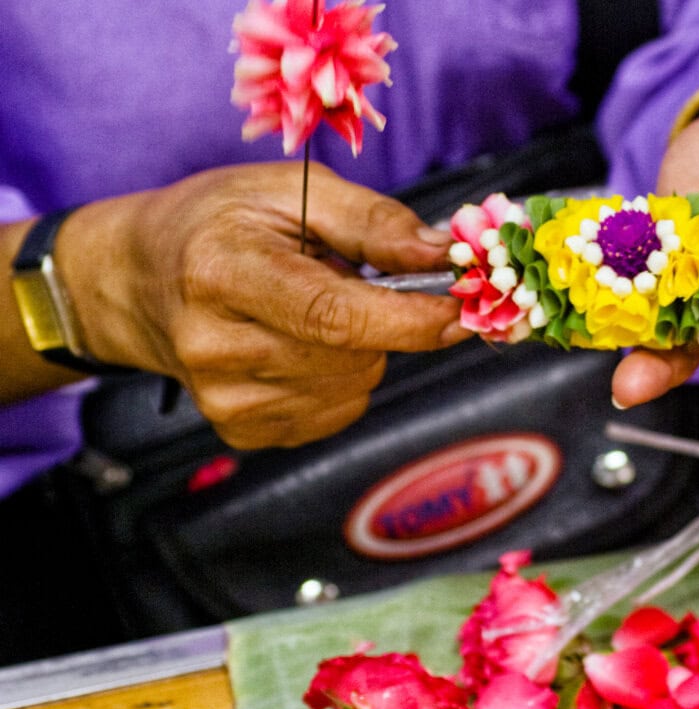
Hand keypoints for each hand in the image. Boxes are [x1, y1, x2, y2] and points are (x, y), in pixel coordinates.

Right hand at [60, 162, 468, 447]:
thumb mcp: (290, 191)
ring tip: (310, 308)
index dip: (410, 318)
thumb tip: (445, 256)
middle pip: (353, 355)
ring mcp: (224, 399)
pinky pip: (337, 412)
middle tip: (350, 280)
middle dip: (382, 321)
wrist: (139, 280)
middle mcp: (214, 346)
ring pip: (354, 387)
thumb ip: (373, 223)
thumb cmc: (219, 223)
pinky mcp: (241, 430)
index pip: (334, 315)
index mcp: (220, 272)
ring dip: (360, 348)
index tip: (463, 309)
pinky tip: (300, 344)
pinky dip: (340, 377)